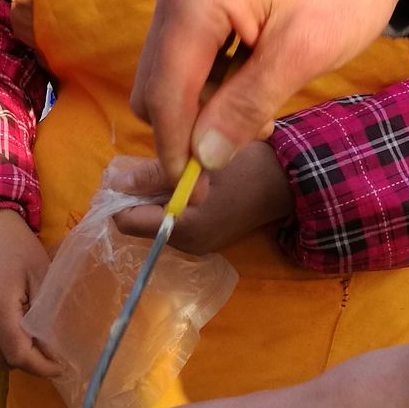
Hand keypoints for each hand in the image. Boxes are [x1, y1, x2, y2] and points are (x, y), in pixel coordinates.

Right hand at [0, 209, 60, 377]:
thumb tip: (54, 351)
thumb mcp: (42, 275)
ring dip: (5, 359)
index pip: (18, 355)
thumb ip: (47, 316)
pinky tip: (1, 337)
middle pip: (1, 361)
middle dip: (26, 362)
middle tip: (43, 352)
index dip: (40, 367)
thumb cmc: (17, 246)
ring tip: (21, 344)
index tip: (58, 368)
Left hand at [111, 142, 290, 255]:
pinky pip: (172, 219)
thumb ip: (156, 174)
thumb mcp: (201, 164)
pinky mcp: (205, 235)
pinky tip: (181, 180)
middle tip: (143, 163)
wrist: (293, 182)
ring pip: (154, 218)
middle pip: (138, 221)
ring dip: (153, 195)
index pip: (126, 221)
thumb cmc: (249, 168)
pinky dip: (169, 200)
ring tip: (166, 168)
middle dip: (135, 194)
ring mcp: (197, 243)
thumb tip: (115, 181)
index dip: (118, 195)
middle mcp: (187, 244)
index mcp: (185, 229)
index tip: (123, 169)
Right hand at [130, 0, 408, 176]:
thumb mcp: (304, 52)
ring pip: (170, 78)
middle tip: (246, 146)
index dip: (176, 150)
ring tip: (263, 115)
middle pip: (155, 87)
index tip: (196, 197)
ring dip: (205, 110)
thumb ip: (248, 105)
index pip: (164, 92)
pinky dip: (213, 87)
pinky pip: (188, 60)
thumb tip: (203, 159)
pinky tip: (256, 91)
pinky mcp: (201, 1)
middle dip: (189, 129)